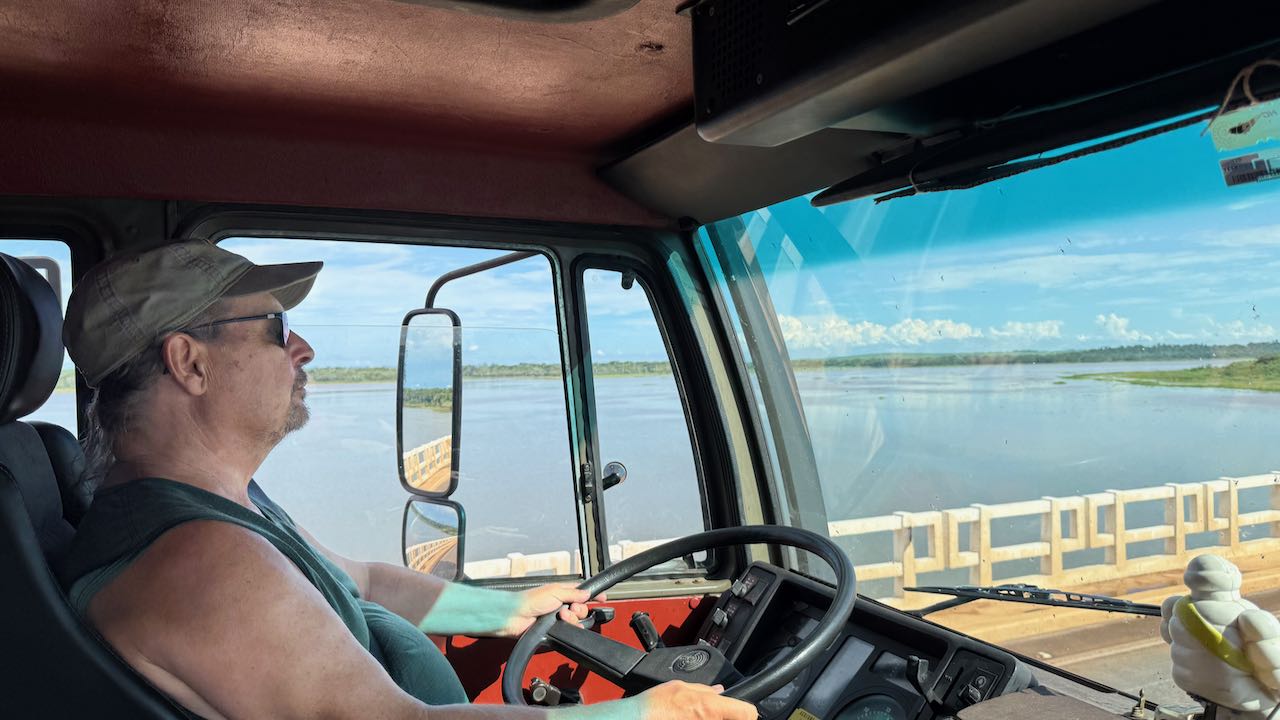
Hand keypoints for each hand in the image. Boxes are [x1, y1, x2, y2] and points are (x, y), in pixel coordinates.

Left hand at [503, 583, 606, 637]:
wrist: (515, 617)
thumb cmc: (529, 600)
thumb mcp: (554, 592)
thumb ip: (573, 594)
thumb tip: (587, 594)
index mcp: (561, 592)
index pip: (582, 592)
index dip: (593, 595)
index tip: (603, 598)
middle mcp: (561, 605)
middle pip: (582, 608)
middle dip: (579, 609)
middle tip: (569, 608)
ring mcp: (558, 618)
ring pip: (577, 621)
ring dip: (572, 618)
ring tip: (561, 616)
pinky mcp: (554, 630)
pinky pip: (569, 630)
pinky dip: (568, 627)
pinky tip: (559, 624)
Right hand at [634, 681, 756, 719]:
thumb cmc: (654, 706)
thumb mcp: (681, 687)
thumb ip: (705, 690)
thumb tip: (719, 691)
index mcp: (711, 707)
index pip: (748, 713)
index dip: (746, 711)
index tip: (741, 710)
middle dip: (728, 718)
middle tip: (713, 713)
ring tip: (696, 717)